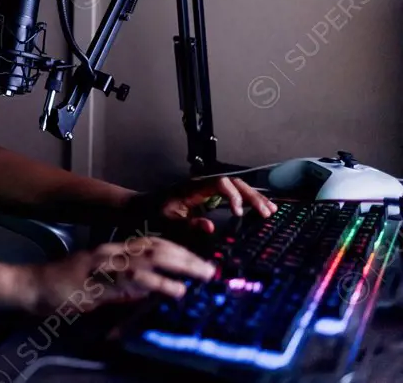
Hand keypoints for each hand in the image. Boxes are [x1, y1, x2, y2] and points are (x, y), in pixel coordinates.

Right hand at [18, 236, 216, 317]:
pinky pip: (133, 282)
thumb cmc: (61, 287)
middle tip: (210, 268)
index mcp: (110, 250)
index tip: (200, 259)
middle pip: (156, 247)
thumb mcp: (98, 284)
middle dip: (186, 257)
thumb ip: (125, 286)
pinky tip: (174, 290)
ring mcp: (103, 265)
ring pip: (149, 260)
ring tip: (202, 276)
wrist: (31, 286)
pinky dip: (157, 285)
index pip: (151, 243)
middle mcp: (109, 252)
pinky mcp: (98, 282)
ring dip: (179, 267)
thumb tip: (152, 291)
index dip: (178, 249)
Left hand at [125, 176, 276, 234]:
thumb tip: (210, 227)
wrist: (139, 208)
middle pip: (233, 182)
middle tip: (267, 213)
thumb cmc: (151, 215)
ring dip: (253, 197)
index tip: (238, 213)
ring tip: (270, 210)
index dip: (233, 196)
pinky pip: (231, 193)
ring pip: (235, 186)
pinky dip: (246, 200)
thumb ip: (186, 226)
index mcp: (193, 187)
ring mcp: (205, 188)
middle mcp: (202, 184)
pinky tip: (258, 209)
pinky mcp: (207, 195)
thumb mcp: (166, 223)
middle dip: (251, 196)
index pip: (221, 183)